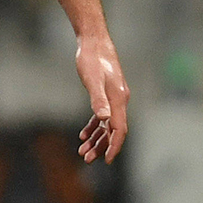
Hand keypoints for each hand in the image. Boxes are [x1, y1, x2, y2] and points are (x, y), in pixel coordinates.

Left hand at [75, 34, 128, 162]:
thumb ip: (98, 99)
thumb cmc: (92, 59)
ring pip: (107, 125)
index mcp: (119, 100)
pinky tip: (84, 134)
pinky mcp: (105, 94)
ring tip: (83, 151)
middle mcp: (119, 101)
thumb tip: (103, 119)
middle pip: (113, 130)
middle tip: (86, 158)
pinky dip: (93, 126)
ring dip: (96, 139)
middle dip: (101, 146)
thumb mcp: (92, 79)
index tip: (105, 160)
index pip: (119, 129)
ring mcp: (113, 97)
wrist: (94, 42)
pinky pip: (102, 116)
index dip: (114, 146)